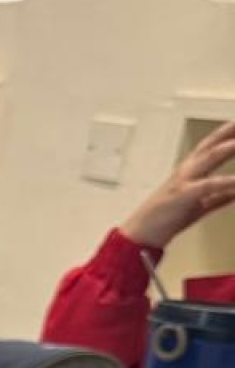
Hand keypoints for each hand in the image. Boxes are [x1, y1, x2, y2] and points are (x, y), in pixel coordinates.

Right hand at [121, 120, 234, 253]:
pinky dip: (225, 182)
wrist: (141, 235)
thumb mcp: (198, 207)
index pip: (210, 145)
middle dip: (228, 132)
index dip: (226, 133)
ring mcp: (183, 181)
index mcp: (188, 171)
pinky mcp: (183, 195)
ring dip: (227, 147)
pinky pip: (208, 185)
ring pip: (209, 157)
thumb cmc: (164, 220)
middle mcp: (186, 171)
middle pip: (210, 144)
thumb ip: (219, 197)